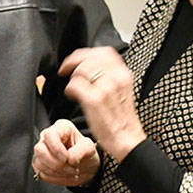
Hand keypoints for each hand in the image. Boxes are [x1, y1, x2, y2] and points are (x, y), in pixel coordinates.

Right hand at [33, 119, 100, 185]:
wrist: (86, 164)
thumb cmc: (85, 151)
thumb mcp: (89, 148)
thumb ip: (80, 151)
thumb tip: (70, 159)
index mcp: (60, 128)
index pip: (49, 135)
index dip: (56, 148)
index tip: (67, 158)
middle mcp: (47, 138)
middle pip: (39, 150)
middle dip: (56, 163)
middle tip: (70, 167)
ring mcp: (42, 151)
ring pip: (39, 163)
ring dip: (57, 172)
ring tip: (71, 171)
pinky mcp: (40, 164)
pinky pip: (41, 173)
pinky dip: (55, 177)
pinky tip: (65, 175)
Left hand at [59, 47, 145, 163]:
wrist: (126, 140)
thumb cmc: (121, 119)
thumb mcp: (121, 91)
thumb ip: (110, 76)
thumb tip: (91, 66)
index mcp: (124, 75)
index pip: (104, 52)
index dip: (86, 53)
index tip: (76, 59)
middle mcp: (117, 79)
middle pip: (90, 57)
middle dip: (73, 61)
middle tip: (65, 68)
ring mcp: (106, 89)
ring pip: (82, 69)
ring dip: (72, 76)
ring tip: (72, 86)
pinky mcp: (94, 100)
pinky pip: (75, 85)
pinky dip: (69, 88)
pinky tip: (71, 95)